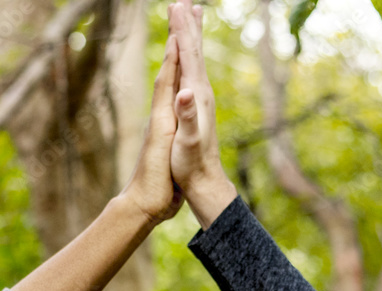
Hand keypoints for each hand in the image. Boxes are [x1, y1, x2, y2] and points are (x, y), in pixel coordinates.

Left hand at [119, 34, 183, 226]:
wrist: (144, 206)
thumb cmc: (155, 183)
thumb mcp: (164, 152)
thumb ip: (173, 124)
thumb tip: (179, 98)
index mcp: (162, 119)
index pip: (167, 80)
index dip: (175, 55)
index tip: (180, 27)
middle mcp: (160, 118)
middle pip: (168, 75)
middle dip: (174, 48)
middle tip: (178, 18)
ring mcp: (163, 126)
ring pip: (171, 86)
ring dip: (177, 63)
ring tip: (181, 42)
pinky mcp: (169, 136)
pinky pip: (175, 103)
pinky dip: (180, 87)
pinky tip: (182, 85)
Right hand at [168, 0, 236, 228]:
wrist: (205, 181)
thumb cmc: (192, 164)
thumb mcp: (187, 141)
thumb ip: (187, 115)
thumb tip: (186, 92)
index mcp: (197, 95)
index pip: (189, 56)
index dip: (181, 31)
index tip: (176, 6)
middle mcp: (202, 93)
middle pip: (195, 51)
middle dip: (188, 25)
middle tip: (184, 0)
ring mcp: (202, 99)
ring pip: (196, 59)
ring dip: (191, 37)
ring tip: (190, 17)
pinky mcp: (199, 106)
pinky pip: (194, 72)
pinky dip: (190, 57)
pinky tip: (189, 56)